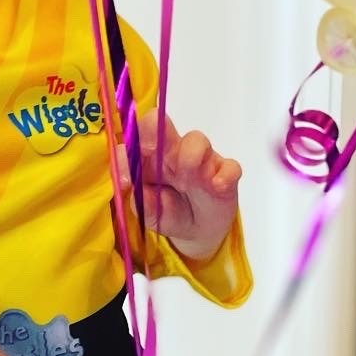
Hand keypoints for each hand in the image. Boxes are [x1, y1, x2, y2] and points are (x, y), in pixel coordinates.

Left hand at [117, 111, 242, 260]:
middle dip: (154, 130)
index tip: (125, 181)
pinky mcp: (225, 172)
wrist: (198, 230)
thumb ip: (143, 205)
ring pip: (196, 140)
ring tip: (186, 184)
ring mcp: (201, 159)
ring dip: (189, 158)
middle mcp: (173, 152)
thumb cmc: (169, 213)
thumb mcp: (151, 216)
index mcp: (149, 159)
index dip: (126, 155)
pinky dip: (224, 173)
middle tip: (150, 149)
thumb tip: (137, 193)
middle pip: (162, 125)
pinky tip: (217, 186)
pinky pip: (229, 165)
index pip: (133, 143)